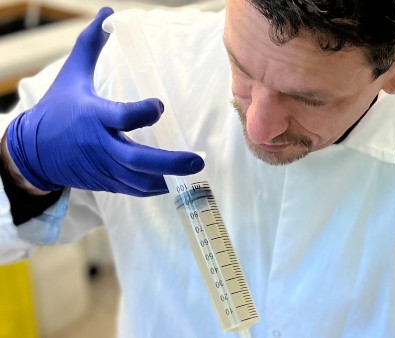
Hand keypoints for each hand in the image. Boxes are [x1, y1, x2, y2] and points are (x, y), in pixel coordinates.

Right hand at [4, 7, 203, 196]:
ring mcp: (103, 167)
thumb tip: (108, 13)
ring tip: (193, 171)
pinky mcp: (105, 182)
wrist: (32, 151)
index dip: (144, 113)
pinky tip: (172, 180)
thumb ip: (91, 45)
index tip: (159, 105)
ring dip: (168, 178)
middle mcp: (99, 145)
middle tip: (197, 159)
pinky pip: (133, 189)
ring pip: (138, 180)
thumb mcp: (72, 74)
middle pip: (137, 159)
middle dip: (170, 162)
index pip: (123, 117)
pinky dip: (154, 187)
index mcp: (92, 116)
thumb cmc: (56, 110)